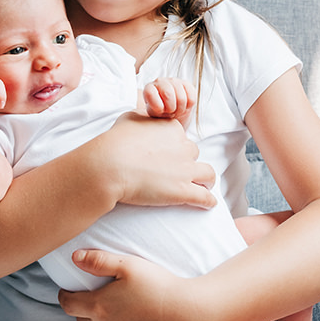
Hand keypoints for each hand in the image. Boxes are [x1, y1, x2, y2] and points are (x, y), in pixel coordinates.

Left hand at [58, 249, 191, 320]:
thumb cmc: (158, 285)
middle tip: (95, 296)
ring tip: (114, 308)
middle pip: (81, 319)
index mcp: (99, 307)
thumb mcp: (128, 265)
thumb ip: (98, 261)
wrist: (187, 314)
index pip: (68, 304)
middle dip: (83, 308)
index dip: (64, 296)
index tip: (66, 290)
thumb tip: (74, 257)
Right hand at [97, 111, 215, 209]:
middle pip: (193, 153)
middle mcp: (183, 147)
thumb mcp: (131, 118)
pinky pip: (204, 197)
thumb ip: (144, 116)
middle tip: (178, 171)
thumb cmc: (116, 141)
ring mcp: (185, 170)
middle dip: (188, 162)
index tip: (169, 154)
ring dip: (206, 180)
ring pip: (208, 174)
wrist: (110, 165)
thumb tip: (145, 116)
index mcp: (173, 129)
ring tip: (204, 187)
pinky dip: (208, 201)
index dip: (175, 146)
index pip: (181, 137)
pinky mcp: (183, 191)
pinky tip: (209, 204)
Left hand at [142, 77, 195, 126]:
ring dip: (180, 109)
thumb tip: (161, 107)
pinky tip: (183, 105)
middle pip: (168, 94)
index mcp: (149, 88)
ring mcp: (174, 81)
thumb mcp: (154, 114)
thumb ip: (155, 109)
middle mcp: (160, 81)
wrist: (172, 112)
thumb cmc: (160, 113)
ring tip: (176, 110)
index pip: (150, 93)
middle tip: (170, 112)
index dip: (157, 105)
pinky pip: (191, 99)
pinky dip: (188, 106)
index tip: (160, 111)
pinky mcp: (187, 84)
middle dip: (170, 108)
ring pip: (181, 98)